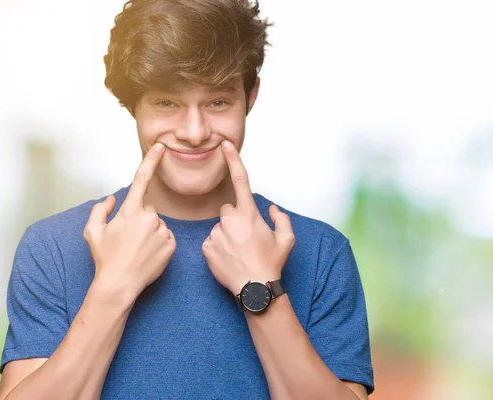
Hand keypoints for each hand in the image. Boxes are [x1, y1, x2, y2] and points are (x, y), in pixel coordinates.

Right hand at [83, 143, 175, 302]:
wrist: (120, 284)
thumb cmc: (105, 258)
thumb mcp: (92, 231)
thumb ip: (100, 210)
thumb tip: (112, 199)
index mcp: (130, 212)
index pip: (142, 180)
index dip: (151, 161)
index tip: (161, 147)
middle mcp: (150, 218)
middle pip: (149, 210)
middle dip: (140, 219)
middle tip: (129, 238)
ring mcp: (163, 231)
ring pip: (158, 224)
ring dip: (150, 232)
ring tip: (137, 249)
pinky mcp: (172, 244)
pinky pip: (167, 236)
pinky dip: (159, 243)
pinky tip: (148, 254)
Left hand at [201, 140, 295, 295]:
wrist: (256, 290)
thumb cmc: (272, 264)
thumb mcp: (286, 239)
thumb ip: (281, 219)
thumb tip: (271, 209)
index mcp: (250, 215)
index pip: (241, 181)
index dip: (233, 160)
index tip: (225, 145)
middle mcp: (231, 221)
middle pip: (228, 210)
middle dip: (235, 220)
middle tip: (246, 240)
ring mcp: (216, 234)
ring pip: (219, 227)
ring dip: (226, 236)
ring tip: (238, 254)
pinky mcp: (206, 248)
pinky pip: (211, 241)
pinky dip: (218, 248)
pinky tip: (228, 260)